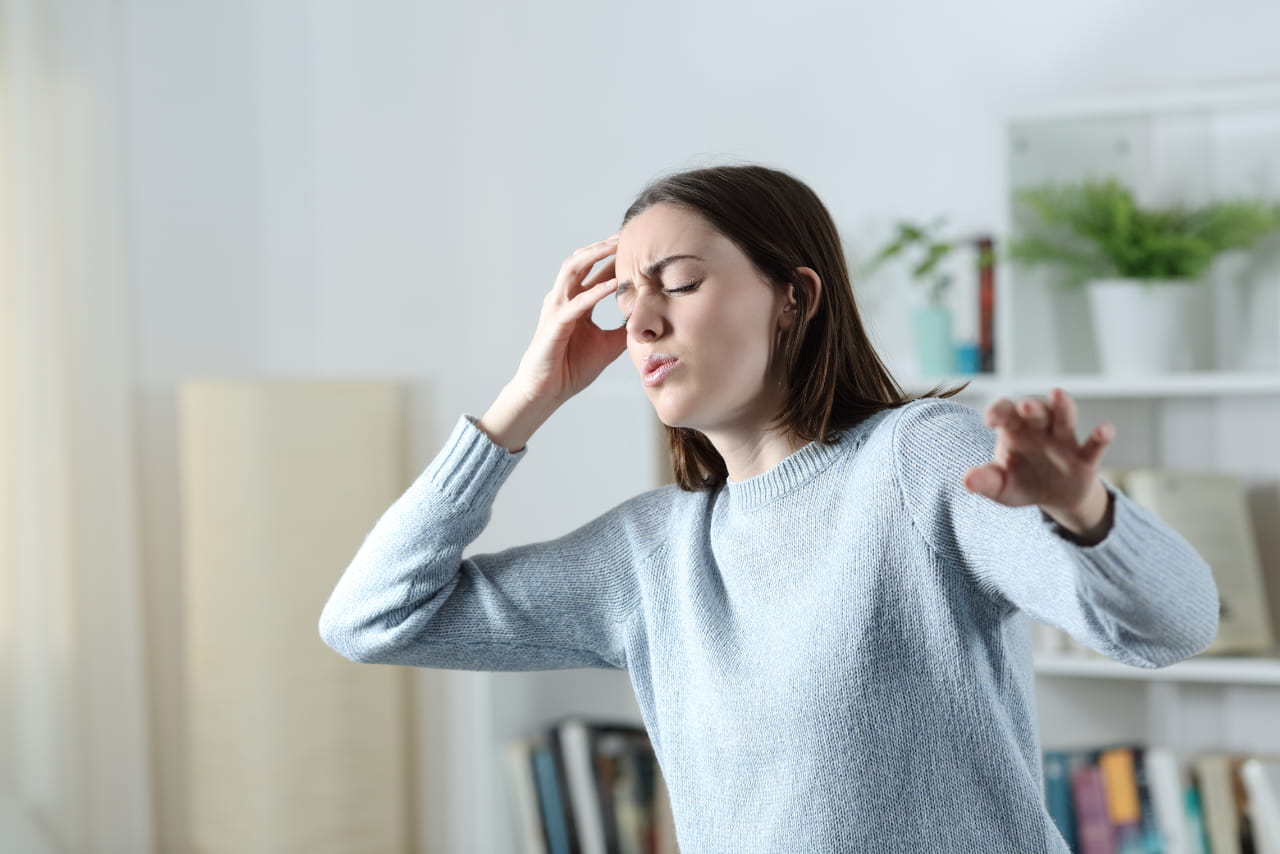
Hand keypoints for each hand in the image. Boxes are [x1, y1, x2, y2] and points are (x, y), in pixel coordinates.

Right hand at [509, 234, 626, 405]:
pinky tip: (613, 285)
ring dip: (594, 256)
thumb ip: (624, 330)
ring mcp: (556, 309)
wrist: (546, 392)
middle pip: (581, 261)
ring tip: (616, 246)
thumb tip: (650, 322)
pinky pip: (576, 303)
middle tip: (627, 234)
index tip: (637, 246)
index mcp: (577, 303)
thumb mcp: (608, 346)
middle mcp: (564, 300)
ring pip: (572, 270)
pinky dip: (594, 292)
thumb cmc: (570, 368)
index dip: (614, 258)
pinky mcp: (554, 324)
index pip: (595, 272)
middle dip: (603, 246)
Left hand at [963, 388, 1114, 515]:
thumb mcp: (1001, 487)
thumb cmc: (1022, 484)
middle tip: (1026, 407)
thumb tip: (966, 481)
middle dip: (1031, 407)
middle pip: (1036, 410)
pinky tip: (1105, 429)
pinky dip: (1100, 437)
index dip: (998, 411)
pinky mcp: (1085, 459)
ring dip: (1063, 406)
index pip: (1005, 411)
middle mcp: (1039, 429)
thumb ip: (986, 481)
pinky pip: (1094, 445)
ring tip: (1059, 395)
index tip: (990, 421)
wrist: (1054, 499)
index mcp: (1014, 430)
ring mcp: (1064, 441)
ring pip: (1065, 417)